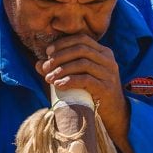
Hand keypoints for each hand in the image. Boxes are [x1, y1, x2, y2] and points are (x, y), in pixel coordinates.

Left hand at [38, 35, 133, 152]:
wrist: (113, 114)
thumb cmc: (92, 92)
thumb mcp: (78, 77)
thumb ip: (60, 68)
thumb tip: (39, 64)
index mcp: (103, 52)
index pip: (82, 39)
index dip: (63, 43)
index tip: (47, 52)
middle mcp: (108, 60)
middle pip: (81, 49)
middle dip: (60, 57)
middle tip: (45, 68)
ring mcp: (109, 74)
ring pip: (83, 63)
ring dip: (62, 69)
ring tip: (49, 78)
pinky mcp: (106, 88)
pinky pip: (86, 79)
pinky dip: (70, 80)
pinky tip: (59, 85)